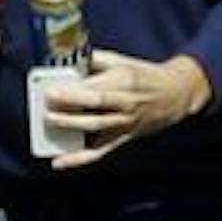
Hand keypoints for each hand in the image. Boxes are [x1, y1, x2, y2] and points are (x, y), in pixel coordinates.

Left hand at [44, 49, 212, 167]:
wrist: (174, 95)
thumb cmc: (143, 76)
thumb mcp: (123, 62)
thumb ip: (96, 60)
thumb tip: (69, 58)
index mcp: (125, 80)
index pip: (97, 87)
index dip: (74, 90)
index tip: (52, 90)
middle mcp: (126, 103)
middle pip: (96, 106)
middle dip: (71, 107)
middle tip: (47, 106)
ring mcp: (124, 123)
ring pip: (96, 127)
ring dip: (72, 127)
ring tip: (50, 123)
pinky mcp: (121, 139)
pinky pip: (98, 152)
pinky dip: (78, 159)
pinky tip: (59, 162)